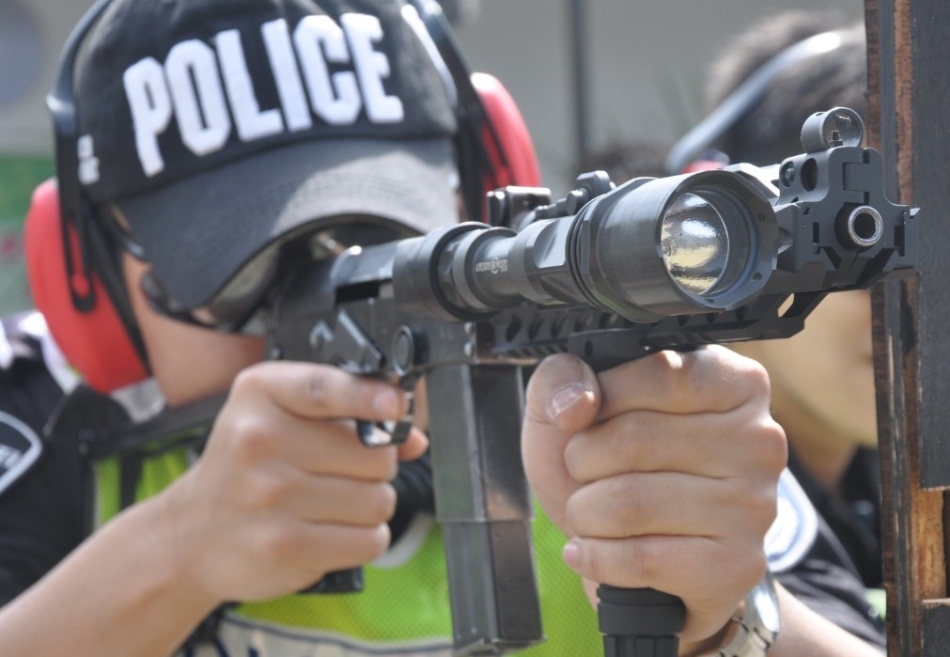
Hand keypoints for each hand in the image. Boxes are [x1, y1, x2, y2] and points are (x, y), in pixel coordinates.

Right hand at [153, 361, 427, 604]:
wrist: (191, 533)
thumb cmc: (245, 468)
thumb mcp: (281, 419)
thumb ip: (348, 417)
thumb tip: (412, 437)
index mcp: (261, 394)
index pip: (326, 388)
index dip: (369, 396)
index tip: (394, 404)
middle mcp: (260, 441)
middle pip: (374, 455)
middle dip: (374, 467)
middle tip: (341, 472)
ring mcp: (270, 495)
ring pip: (378, 500)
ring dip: (370, 505)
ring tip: (332, 503)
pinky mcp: (284, 545)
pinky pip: (367, 539)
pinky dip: (363, 538)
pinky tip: (332, 530)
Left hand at [522, 347, 785, 649]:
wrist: (635, 563)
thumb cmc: (609, 465)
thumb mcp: (573, 404)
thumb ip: (562, 377)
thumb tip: (576, 403)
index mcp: (732, 381)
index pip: (662, 373)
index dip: (605, 398)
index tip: (590, 417)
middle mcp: (758, 439)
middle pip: (635, 439)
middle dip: (583, 461)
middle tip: (586, 472)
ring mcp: (753, 506)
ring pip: (631, 502)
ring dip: (585, 512)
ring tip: (591, 512)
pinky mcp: (737, 566)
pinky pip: (642, 559)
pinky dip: (597, 556)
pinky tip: (593, 549)